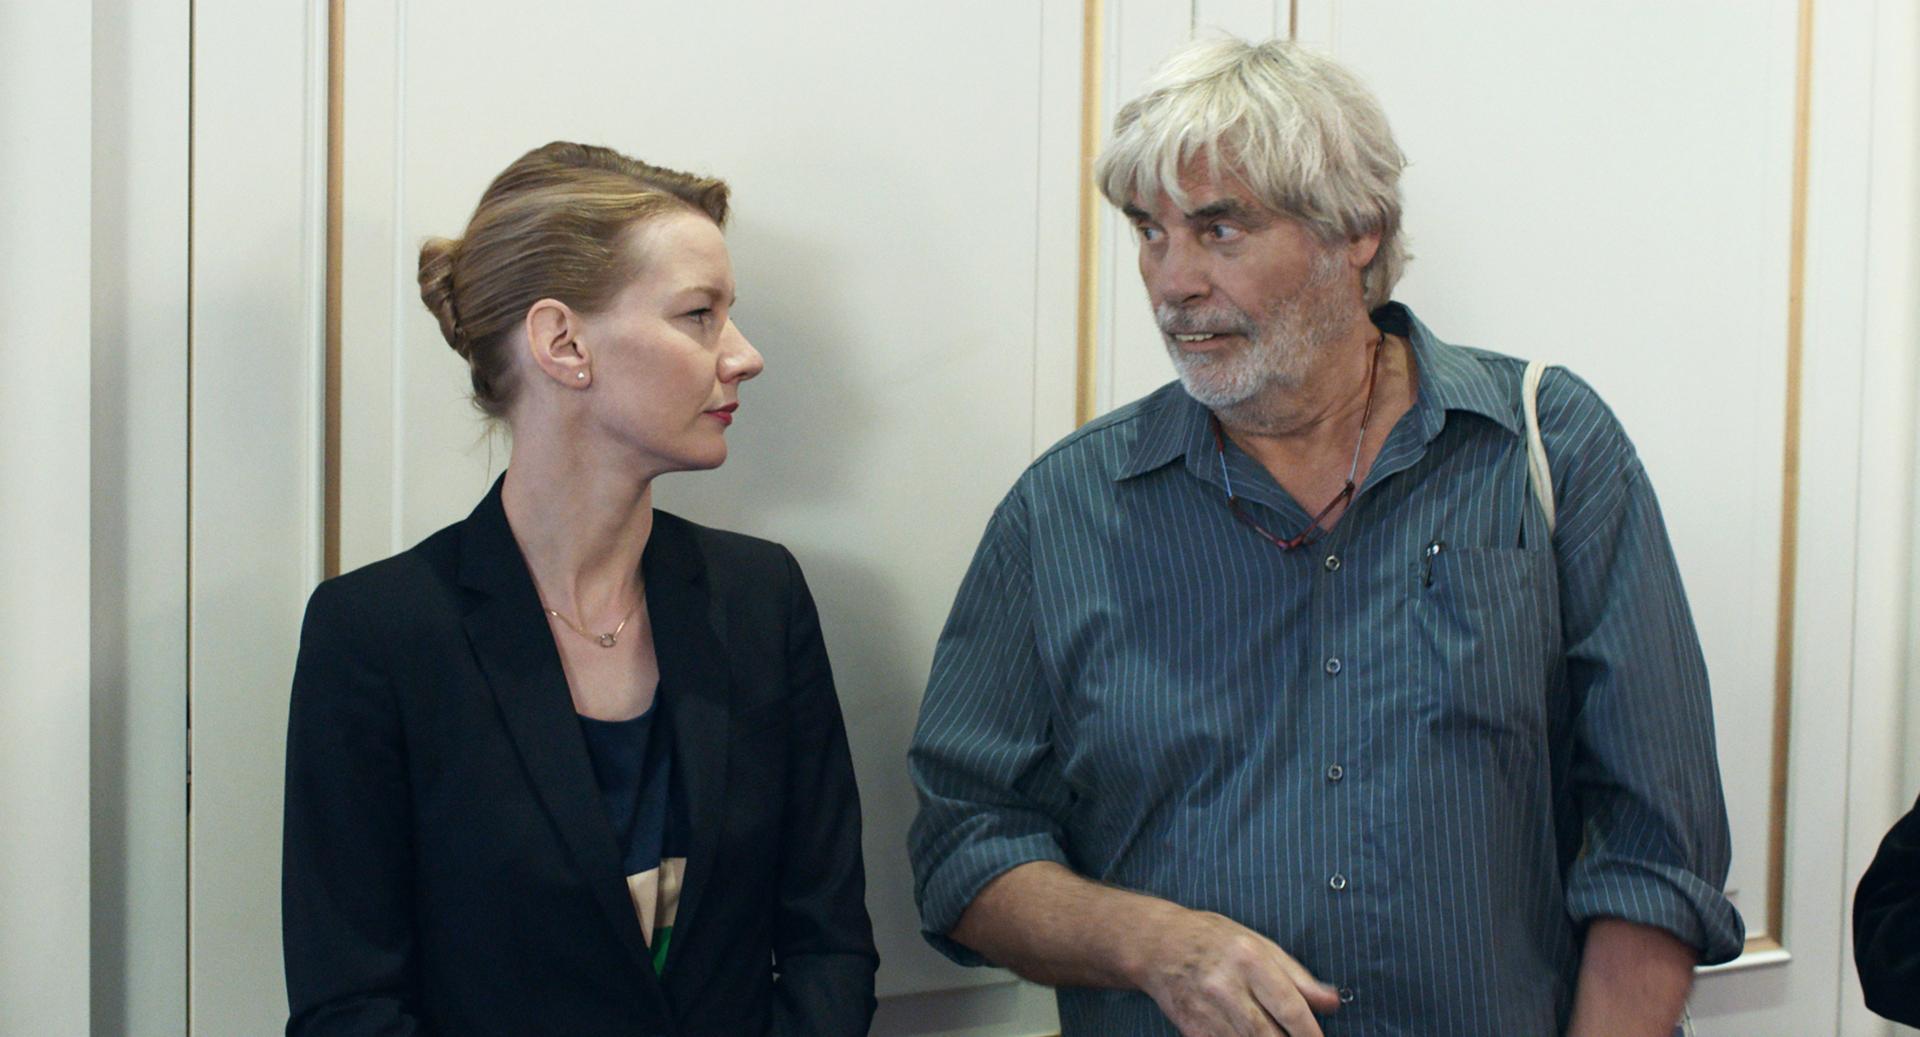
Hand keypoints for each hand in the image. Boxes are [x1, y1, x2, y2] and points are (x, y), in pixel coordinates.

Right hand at [1133, 905, 1340, 1036]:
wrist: (1158, 945)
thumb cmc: (1215, 940)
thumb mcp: (1260, 945)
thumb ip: (1298, 977)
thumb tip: (1333, 1003)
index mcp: (1249, 958)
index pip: (1289, 1006)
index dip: (1310, 1033)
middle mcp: (1226, 985)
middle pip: (1267, 1034)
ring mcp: (1206, 1009)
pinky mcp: (1192, 1028)